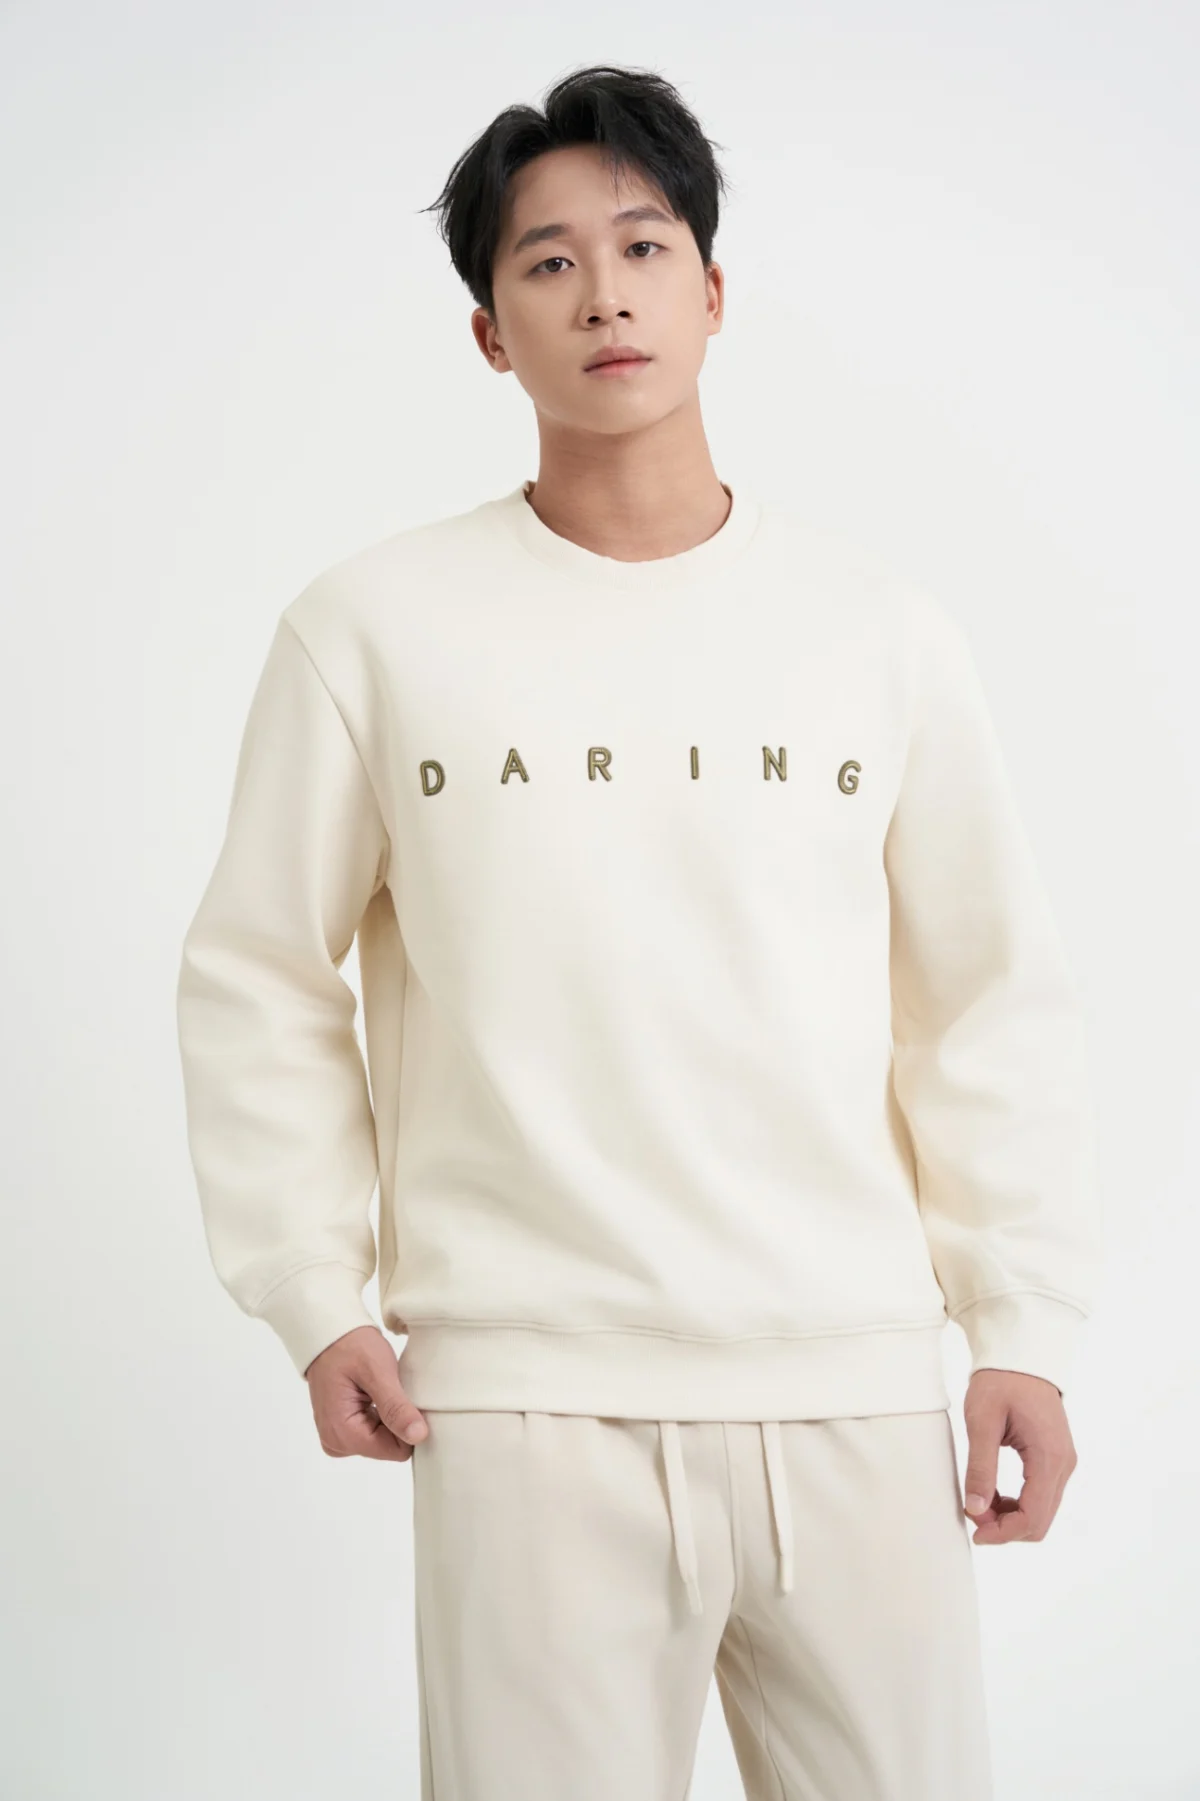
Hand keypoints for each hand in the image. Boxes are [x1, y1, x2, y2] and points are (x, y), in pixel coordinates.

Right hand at [304, 1325, 429, 1461]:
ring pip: (384, 1441)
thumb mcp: (378, 1372)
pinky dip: (382, 1415)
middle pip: (389, 1447)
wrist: (330, 1335)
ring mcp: (338, 1438)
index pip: (395, 1451)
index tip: (408, 1398)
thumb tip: (418, 1436)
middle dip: (399, 1420)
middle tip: (393, 1389)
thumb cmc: (350, 1347)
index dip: (409, 1425)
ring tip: (382, 1389)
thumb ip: (396, 1407)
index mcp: (342, 1434)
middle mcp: (336, 1443)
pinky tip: (377, 1394)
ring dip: (391, 1416)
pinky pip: (374, 1433)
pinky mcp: (342, 1430)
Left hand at [961, 1367, 1077, 1543]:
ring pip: (1041, 1512)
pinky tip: (994, 1493)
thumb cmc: (1001, 1382)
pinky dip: (1018, 1504)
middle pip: (1040, 1522)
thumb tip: (975, 1509)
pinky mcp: (1055, 1459)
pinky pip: (1041, 1496)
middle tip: (973, 1512)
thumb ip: (980, 1467)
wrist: (1021, 1356)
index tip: (975, 1530)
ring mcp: (1063, 1463)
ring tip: (980, 1501)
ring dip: (1011, 1517)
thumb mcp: (982, 1421)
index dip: (1003, 1532)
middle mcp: (1064, 1465)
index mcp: (1049, 1457)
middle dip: (1006, 1528)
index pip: (1033, 1517)